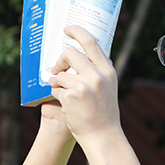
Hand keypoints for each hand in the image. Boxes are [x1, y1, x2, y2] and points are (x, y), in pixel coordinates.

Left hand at [48, 25, 120, 140]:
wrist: (103, 135)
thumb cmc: (104, 112)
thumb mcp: (109, 87)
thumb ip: (99, 71)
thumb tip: (83, 54)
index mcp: (108, 71)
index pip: (91, 43)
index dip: (77, 32)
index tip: (67, 28)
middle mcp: (97, 75)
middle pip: (70, 53)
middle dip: (60, 60)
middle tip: (57, 69)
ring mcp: (84, 85)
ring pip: (60, 73)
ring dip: (57, 82)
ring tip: (65, 95)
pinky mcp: (71, 96)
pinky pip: (55, 88)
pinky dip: (56, 95)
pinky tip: (66, 105)